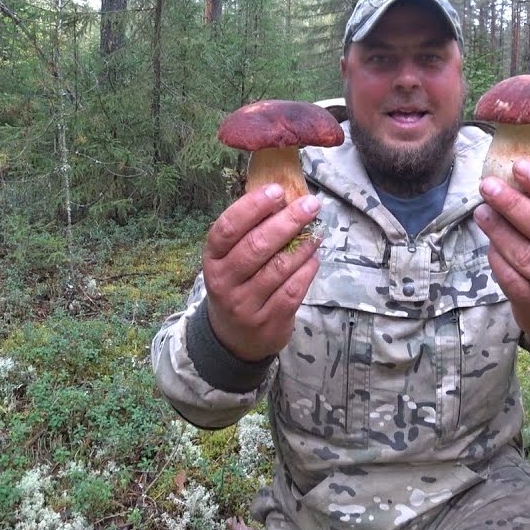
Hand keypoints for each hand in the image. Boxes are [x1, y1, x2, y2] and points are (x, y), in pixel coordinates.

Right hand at [202, 183, 322, 361]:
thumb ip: (249, 232)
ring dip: (303, 245)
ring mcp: (246, 304)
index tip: (277, 190)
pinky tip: (314, 257)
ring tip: (317, 230)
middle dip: (287, 221)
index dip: (253, 206)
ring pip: (279, 268)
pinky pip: (293, 290)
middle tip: (310, 205)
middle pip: (257, 246)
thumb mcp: (229, 260)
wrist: (233, 338)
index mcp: (212, 259)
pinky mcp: (268, 321)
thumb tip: (283, 197)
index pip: (228, 228)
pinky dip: (307, 270)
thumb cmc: (237, 285)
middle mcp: (224, 282)